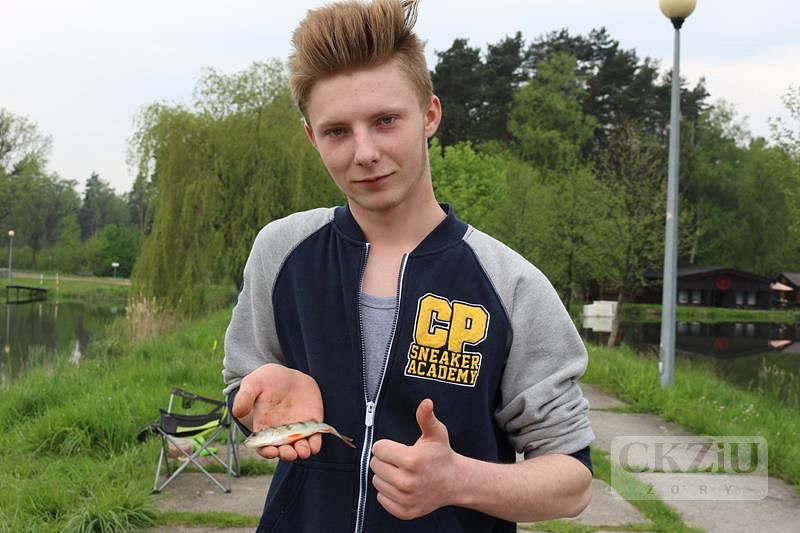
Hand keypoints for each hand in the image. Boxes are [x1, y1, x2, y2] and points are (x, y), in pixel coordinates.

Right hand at [232, 363, 322, 460]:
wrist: (290, 374)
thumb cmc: (267, 379)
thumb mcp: (253, 383)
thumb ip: (244, 397)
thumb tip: (237, 412)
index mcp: (264, 427)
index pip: (264, 446)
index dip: (267, 452)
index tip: (272, 451)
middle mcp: (281, 433)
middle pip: (284, 450)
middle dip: (287, 454)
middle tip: (289, 452)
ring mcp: (297, 430)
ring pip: (300, 448)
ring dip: (302, 452)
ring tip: (303, 451)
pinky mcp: (312, 424)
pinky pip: (315, 438)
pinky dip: (315, 443)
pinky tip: (314, 445)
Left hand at [370, 399, 458, 519]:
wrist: (454, 482)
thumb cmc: (441, 455)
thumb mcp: (436, 433)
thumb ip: (426, 417)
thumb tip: (426, 402)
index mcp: (411, 460)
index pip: (378, 449)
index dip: (387, 446)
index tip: (398, 448)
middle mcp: (407, 481)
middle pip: (375, 465)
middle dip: (385, 460)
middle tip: (401, 461)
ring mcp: (405, 498)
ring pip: (377, 482)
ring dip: (386, 476)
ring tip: (402, 473)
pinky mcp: (404, 511)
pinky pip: (381, 498)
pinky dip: (388, 492)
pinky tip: (402, 486)